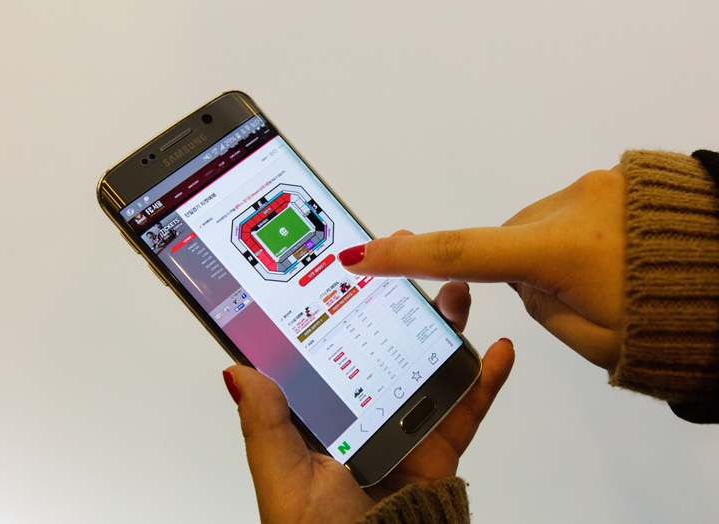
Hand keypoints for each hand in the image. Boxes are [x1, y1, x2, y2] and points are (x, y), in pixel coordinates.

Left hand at [223, 282, 513, 523]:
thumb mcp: (282, 474)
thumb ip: (265, 422)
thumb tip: (238, 371)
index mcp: (324, 406)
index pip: (330, 344)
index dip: (336, 304)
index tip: (344, 266)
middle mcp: (366, 404)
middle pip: (386, 340)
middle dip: (397, 300)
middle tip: (403, 260)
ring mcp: (406, 419)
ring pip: (429, 360)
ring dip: (444, 323)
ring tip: (452, 291)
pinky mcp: (440, 440)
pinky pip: (467, 404)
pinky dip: (486, 376)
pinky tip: (497, 349)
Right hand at [338, 167, 625, 370]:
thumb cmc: (673, 317)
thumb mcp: (593, 339)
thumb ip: (539, 305)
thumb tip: (519, 278)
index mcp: (561, 252)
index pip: (464, 254)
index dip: (406, 257)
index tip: (361, 254)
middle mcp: (570, 208)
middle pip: (508, 241)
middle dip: (518, 270)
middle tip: (567, 300)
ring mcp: (592, 188)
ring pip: (537, 226)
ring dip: (548, 253)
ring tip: (599, 279)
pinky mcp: (610, 180)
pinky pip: (566, 211)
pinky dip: (570, 236)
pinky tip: (607, 256)